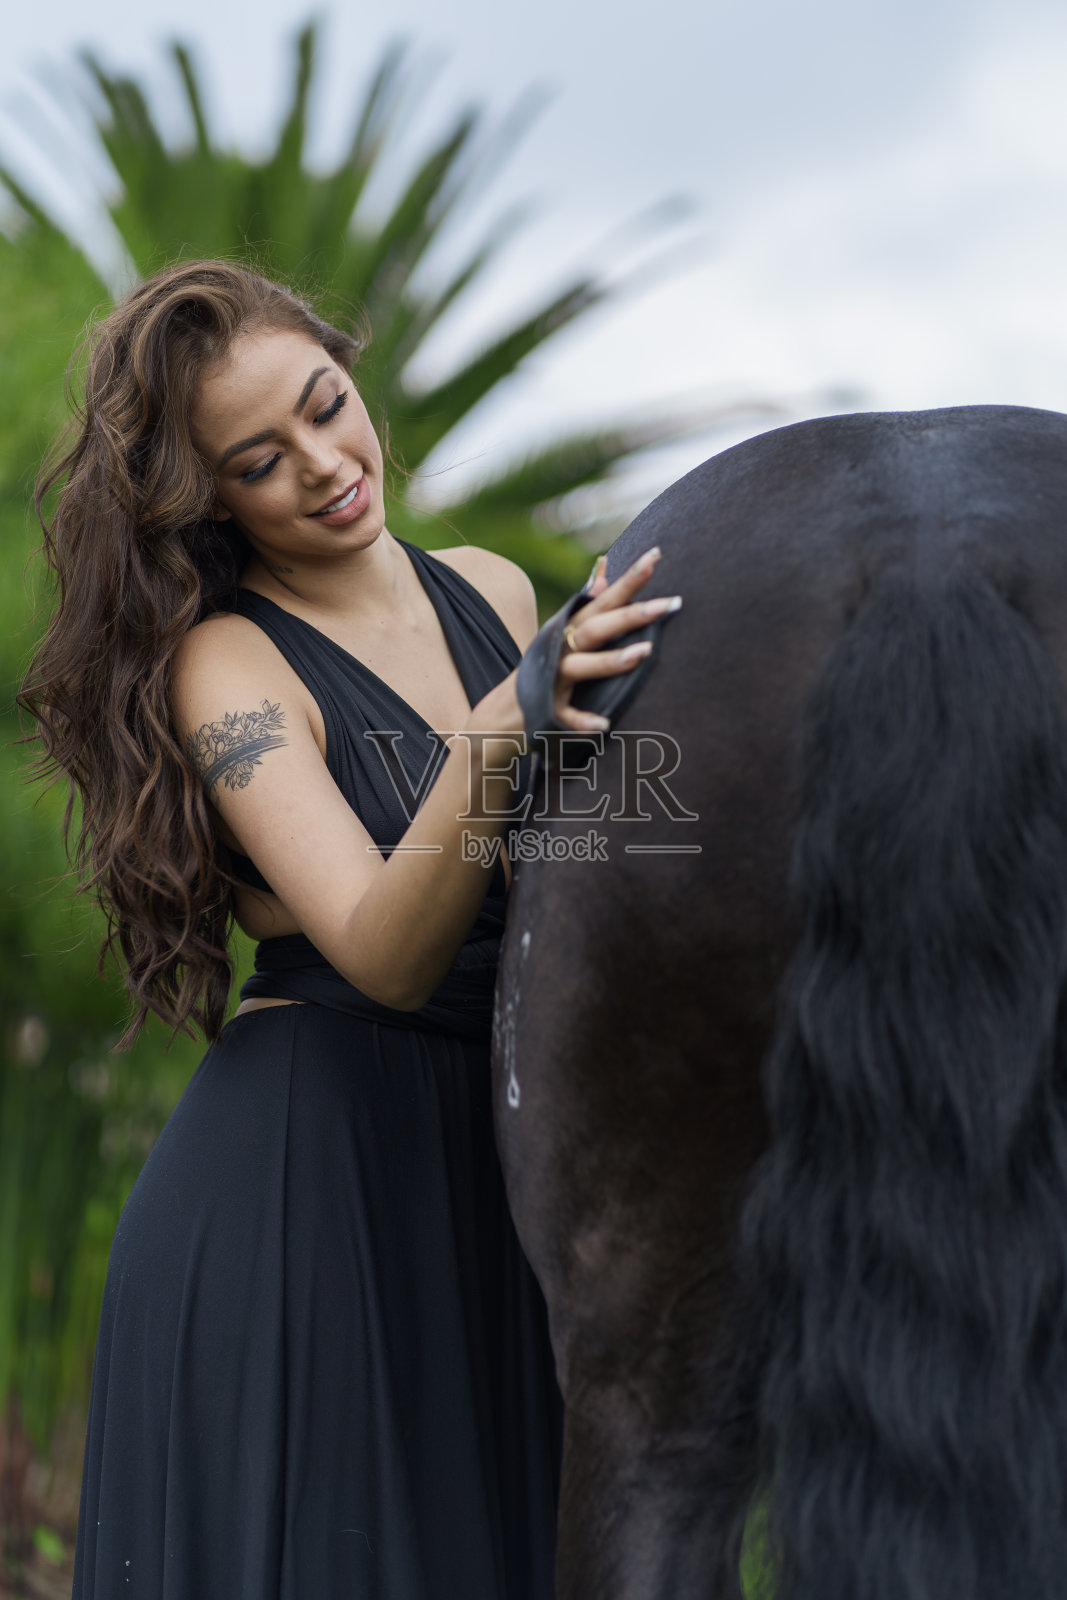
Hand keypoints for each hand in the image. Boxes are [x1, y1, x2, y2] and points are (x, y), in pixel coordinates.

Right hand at [550, 547, 681, 732]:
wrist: (500, 714)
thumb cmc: (541, 669)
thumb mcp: (561, 632)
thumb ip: (587, 603)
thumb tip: (604, 568)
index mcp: (569, 629)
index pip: (604, 600)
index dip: (629, 580)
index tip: (657, 556)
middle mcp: (560, 649)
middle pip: (596, 628)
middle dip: (630, 615)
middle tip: (668, 603)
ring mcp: (551, 680)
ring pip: (580, 668)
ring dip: (610, 661)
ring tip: (644, 653)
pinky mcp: (545, 712)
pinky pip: (564, 716)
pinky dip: (581, 722)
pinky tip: (605, 725)